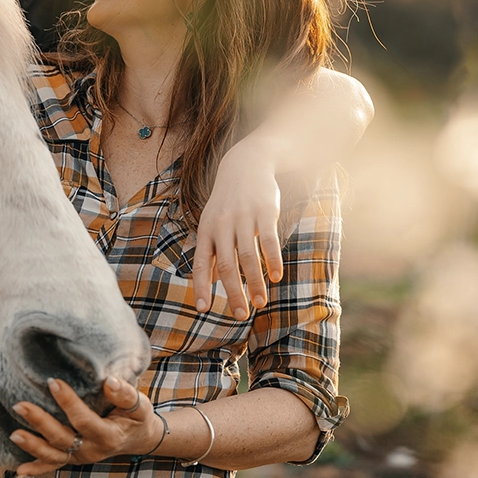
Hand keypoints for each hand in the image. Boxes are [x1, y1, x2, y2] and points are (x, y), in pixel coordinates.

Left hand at [11, 377, 158, 477]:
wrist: (138, 438)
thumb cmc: (137, 418)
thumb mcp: (140, 405)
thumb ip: (126, 394)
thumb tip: (109, 381)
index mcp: (108, 436)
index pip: (84, 420)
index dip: (68, 402)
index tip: (52, 382)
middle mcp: (92, 450)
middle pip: (62, 438)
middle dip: (40, 422)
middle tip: (20, 405)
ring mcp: (80, 458)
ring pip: (53, 455)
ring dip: (32, 446)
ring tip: (14, 434)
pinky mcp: (73, 459)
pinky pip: (52, 465)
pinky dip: (36, 469)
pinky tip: (19, 470)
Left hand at [194, 138, 283, 317]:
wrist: (245, 163)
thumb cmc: (228, 200)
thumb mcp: (213, 222)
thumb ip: (212, 251)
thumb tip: (210, 281)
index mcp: (207, 230)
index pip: (202, 263)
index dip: (201, 286)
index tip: (203, 309)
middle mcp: (222, 225)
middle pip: (227, 266)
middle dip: (234, 293)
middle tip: (241, 315)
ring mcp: (244, 218)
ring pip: (248, 257)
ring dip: (255, 282)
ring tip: (261, 302)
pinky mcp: (265, 212)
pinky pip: (268, 241)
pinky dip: (272, 261)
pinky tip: (276, 277)